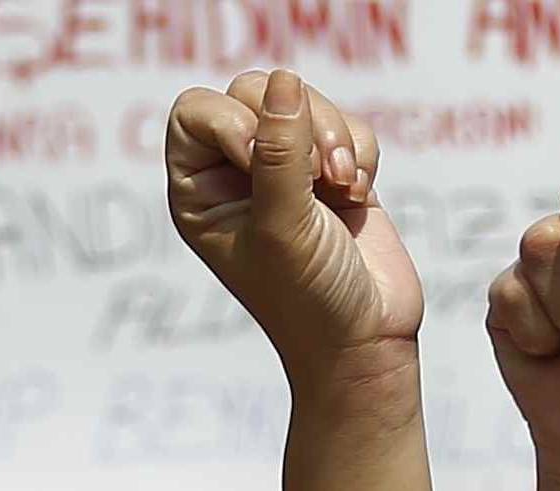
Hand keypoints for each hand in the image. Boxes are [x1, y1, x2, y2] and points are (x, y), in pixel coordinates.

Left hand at [167, 69, 423, 381]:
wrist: (365, 342)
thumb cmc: (308, 301)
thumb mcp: (282, 225)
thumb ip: (277, 151)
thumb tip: (283, 80)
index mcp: (200, 195)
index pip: (194, 112)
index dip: (230, 120)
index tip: (258, 162)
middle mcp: (236, 178)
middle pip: (253, 92)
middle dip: (295, 124)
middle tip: (317, 175)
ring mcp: (288, 172)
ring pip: (304, 101)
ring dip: (332, 136)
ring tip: (343, 187)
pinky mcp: (334, 173)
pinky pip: (346, 123)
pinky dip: (358, 151)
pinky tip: (358, 195)